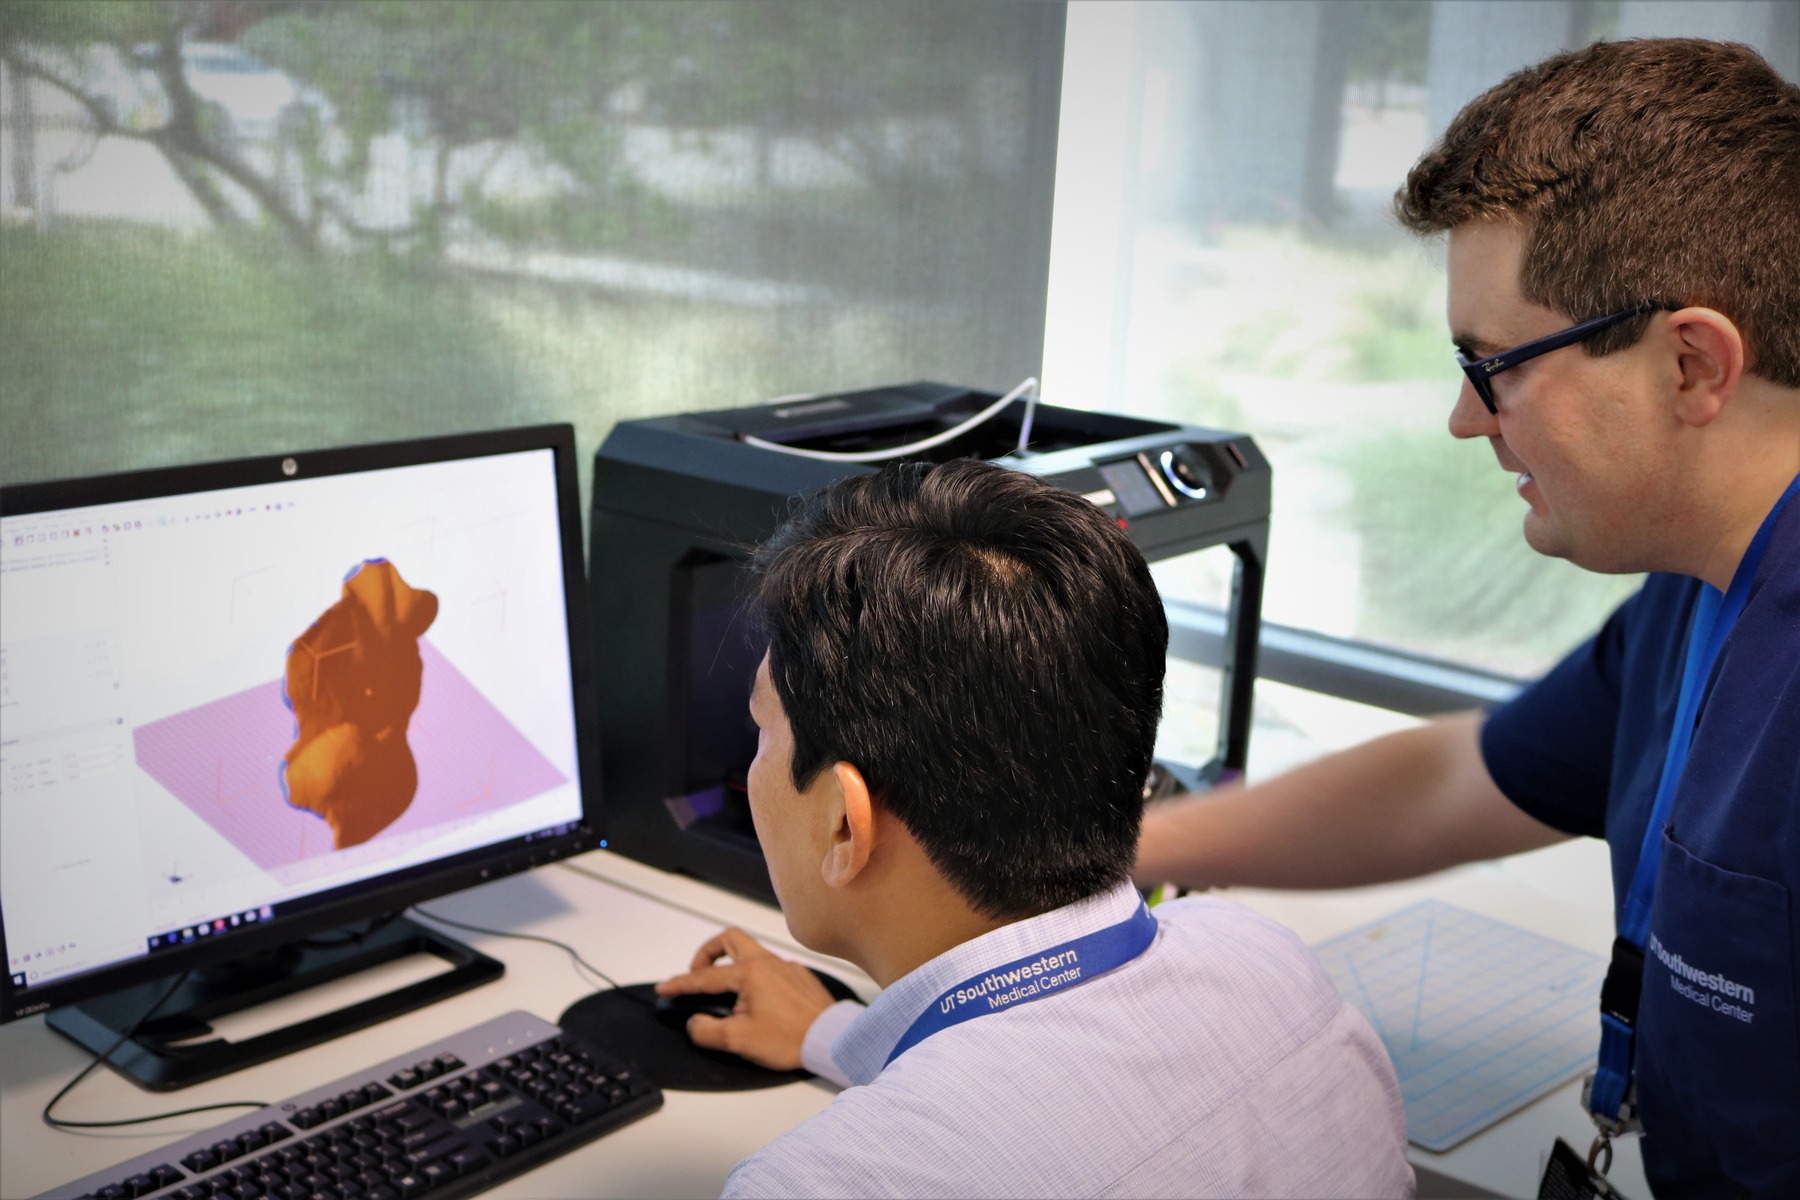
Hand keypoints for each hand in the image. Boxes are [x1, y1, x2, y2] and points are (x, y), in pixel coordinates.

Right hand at [655, 927, 836, 1070]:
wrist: (831, 1039)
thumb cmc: (792, 1038)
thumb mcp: (739, 1040)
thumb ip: (708, 1030)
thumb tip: (696, 1023)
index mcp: (750, 973)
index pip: (705, 976)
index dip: (681, 983)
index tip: (666, 987)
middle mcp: (768, 962)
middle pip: (729, 940)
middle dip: (707, 953)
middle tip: (698, 973)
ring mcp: (786, 967)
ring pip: (751, 951)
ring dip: (731, 963)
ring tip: (724, 987)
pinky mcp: (799, 977)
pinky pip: (770, 966)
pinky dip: (754, 975)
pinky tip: (755, 997)